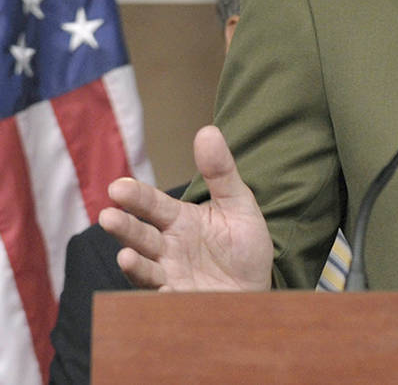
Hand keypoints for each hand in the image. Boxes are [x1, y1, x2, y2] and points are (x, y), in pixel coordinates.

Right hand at [99, 125, 272, 291]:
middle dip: (124, 227)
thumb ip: (221, 171)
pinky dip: (153, 293)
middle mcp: (167, 247)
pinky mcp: (177, 300)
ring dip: (132, 262)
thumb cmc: (244, 246)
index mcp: (179, 220)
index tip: (119, 187)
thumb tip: (207, 130)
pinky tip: (153, 289)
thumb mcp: (238, 204)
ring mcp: (169, 275)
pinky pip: (160, 297)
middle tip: (108, 215)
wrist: (257, 290)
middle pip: (141, 235)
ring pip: (144, 267)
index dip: (136, 197)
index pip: (153, 205)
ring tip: (125, 255)